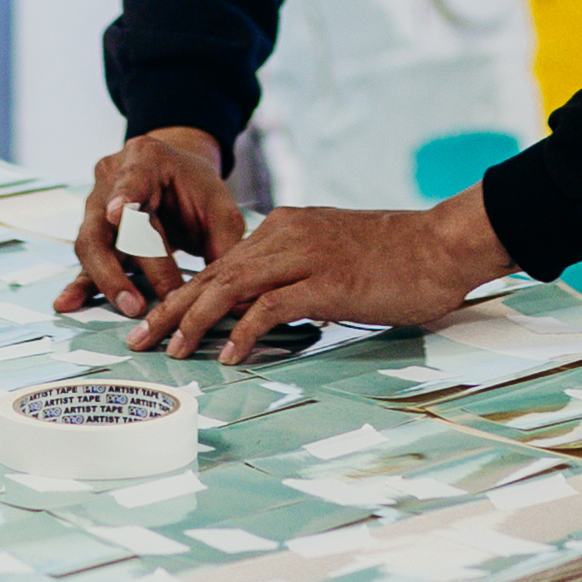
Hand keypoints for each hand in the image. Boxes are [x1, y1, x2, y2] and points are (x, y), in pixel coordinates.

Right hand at [61, 127, 249, 321]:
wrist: (175, 176)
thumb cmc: (196, 188)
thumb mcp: (219, 205)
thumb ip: (223, 242)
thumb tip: (227, 291)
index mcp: (145, 159)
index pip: (133, 179)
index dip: (125, 196)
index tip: (119, 212)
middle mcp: (111, 179)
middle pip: (106, 224)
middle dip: (123, 265)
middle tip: (140, 301)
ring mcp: (96, 206)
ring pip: (91, 245)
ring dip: (110, 281)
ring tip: (131, 308)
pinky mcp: (95, 234)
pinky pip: (85, 262)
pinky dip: (80, 285)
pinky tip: (68, 303)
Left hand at [139, 190, 510, 365]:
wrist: (442, 245)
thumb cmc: (397, 257)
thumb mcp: (334, 256)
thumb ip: (298, 272)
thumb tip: (266, 307)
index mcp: (285, 226)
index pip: (221, 262)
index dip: (183, 293)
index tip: (157, 320)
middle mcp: (287, 234)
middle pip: (213, 273)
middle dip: (171, 308)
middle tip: (139, 339)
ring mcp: (305, 256)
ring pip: (231, 286)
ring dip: (194, 321)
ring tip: (170, 351)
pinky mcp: (326, 282)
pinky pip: (271, 307)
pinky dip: (243, 332)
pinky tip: (226, 355)